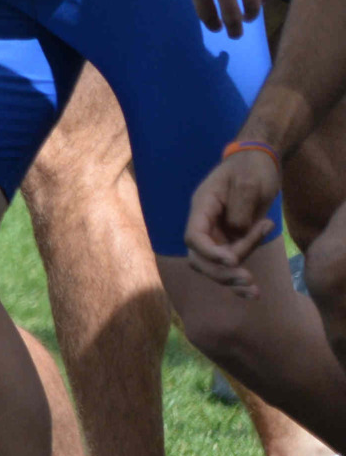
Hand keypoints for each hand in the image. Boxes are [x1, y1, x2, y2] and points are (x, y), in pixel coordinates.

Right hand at [183, 147, 284, 293]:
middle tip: (247, 279)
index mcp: (203, 206)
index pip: (194, 236)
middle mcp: (206, 223)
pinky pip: (231, 264)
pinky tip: (252, 293)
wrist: (261, 163)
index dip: (209, 252)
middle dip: (220, 272)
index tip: (232, 260)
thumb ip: (241, 206)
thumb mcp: (249, 181)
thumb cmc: (253, 168)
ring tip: (255, 287)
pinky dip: (238, 279)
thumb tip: (237, 230)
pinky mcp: (232, 241)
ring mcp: (218, 233)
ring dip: (233, 278)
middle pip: (200, 257)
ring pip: (216, 265)